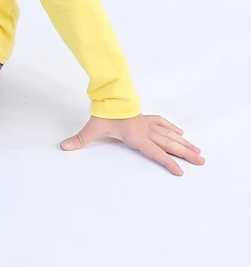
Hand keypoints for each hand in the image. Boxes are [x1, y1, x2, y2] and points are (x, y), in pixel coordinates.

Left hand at [60, 113, 204, 175]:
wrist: (109, 94)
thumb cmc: (104, 113)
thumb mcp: (92, 128)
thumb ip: (80, 139)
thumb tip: (64, 147)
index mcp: (136, 137)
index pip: (155, 153)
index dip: (168, 162)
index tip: (181, 172)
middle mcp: (146, 131)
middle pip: (169, 144)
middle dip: (185, 154)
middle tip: (202, 161)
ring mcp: (147, 123)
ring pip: (169, 134)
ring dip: (184, 143)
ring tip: (198, 150)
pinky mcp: (145, 117)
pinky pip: (162, 123)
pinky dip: (171, 128)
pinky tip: (179, 132)